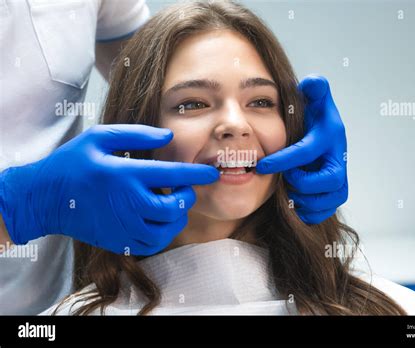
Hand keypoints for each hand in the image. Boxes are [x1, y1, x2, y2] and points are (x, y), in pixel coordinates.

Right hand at [0, 124, 218, 254]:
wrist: (44, 198)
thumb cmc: (72, 163)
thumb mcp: (98, 137)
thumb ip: (136, 134)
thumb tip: (168, 136)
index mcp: (125, 175)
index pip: (171, 175)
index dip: (196, 174)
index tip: (212, 172)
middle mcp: (127, 203)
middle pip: (173, 208)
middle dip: (187, 198)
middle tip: (185, 189)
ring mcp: (122, 225)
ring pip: (166, 230)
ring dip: (177, 217)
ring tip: (173, 204)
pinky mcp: (118, 240)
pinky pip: (152, 245)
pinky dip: (164, 234)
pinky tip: (160, 221)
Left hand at [256, 76, 347, 223]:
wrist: (323, 140)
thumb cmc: (313, 119)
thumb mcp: (315, 100)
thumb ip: (315, 89)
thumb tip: (312, 82)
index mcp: (331, 136)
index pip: (306, 152)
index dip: (283, 161)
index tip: (261, 166)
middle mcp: (339, 159)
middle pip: (329, 181)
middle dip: (302, 183)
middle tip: (285, 179)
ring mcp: (340, 179)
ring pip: (329, 200)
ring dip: (304, 199)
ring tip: (288, 192)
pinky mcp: (335, 195)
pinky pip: (325, 212)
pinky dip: (309, 212)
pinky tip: (295, 204)